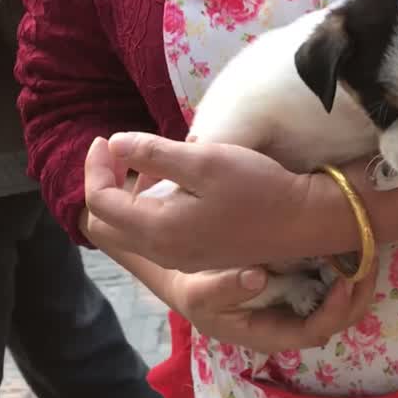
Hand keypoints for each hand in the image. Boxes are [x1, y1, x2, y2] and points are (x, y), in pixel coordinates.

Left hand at [82, 133, 316, 271]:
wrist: (303, 222)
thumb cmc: (257, 187)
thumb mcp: (204, 161)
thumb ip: (153, 153)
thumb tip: (114, 144)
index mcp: (158, 230)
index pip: (100, 203)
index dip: (95, 168)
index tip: (104, 139)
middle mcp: (162, 252)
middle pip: (106, 223)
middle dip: (104, 184)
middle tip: (119, 151)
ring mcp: (179, 258)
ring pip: (129, 230)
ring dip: (125, 196)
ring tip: (145, 162)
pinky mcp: (195, 255)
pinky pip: (152, 234)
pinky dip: (146, 208)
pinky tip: (170, 184)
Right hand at [169, 264, 377, 353]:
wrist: (190, 280)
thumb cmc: (195, 293)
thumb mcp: (199, 294)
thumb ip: (225, 289)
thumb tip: (257, 277)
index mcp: (271, 333)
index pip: (314, 331)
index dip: (334, 310)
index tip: (344, 281)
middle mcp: (293, 322)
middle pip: (340, 321)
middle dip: (359, 294)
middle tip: (369, 259)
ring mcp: (300, 304)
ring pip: (344, 302)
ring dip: (360, 278)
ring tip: (367, 246)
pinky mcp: (302, 283)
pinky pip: (334, 280)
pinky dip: (348, 263)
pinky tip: (351, 239)